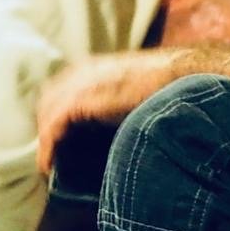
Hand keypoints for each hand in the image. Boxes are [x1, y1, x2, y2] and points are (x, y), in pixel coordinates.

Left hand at [36, 47, 229, 173]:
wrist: (184, 76)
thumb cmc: (167, 86)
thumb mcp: (133, 88)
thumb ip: (116, 100)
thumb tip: (112, 122)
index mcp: (93, 67)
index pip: (60, 90)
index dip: (53, 114)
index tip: (57, 137)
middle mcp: (82, 71)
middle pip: (48, 99)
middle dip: (45, 125)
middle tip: (51, 152)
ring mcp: (82, 83)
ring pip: (48, 112)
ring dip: (46, 138)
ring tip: (50, 162)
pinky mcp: (84, 98)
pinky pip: (54, 123)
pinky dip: (48, 145)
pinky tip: (49, 163)